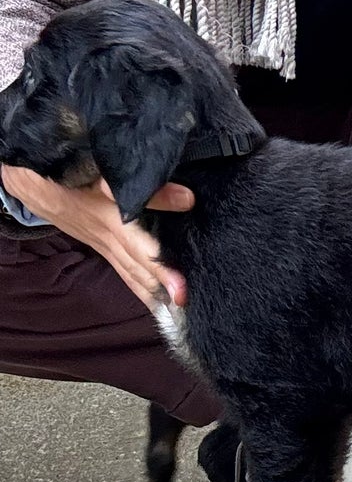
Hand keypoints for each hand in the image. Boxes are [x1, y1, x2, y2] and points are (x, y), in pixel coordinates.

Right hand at [1, 165, 191, 308]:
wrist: (34, 180)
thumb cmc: (70, 171)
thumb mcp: (104, 171)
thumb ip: (145, 187)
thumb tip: (186, 199)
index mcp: (110, 221)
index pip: (141, 250)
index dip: (162, 270)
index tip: (181, 291)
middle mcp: (106, 239)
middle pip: (138, 269)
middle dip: (162, 289)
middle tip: (187, 306)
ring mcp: (101, 244)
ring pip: (129, 273)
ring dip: (151, 292)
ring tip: (175, 310)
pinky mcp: (99, 244)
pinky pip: (122, 270)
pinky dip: (138, 285)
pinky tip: (153, 297)